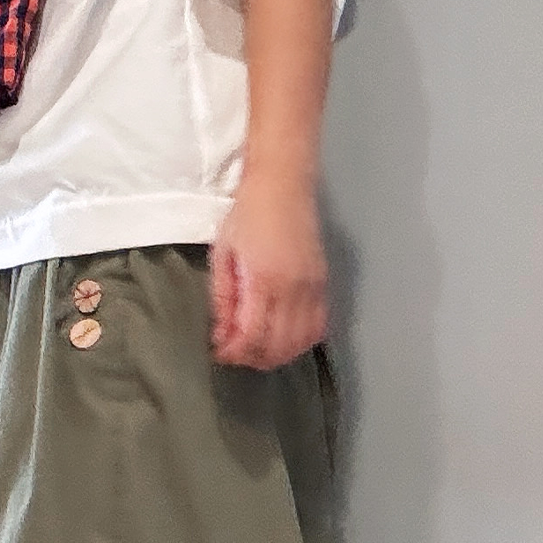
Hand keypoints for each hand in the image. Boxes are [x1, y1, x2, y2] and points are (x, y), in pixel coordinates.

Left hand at [208, 176, 328, 369]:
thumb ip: (223, 297)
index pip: (253, 336)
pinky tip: (282, 339)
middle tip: (234, 354)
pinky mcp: (324, 283)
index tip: (219, 352)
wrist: (284, 184)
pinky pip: (318, 327)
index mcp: (265, 280)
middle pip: (279, 346)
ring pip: (301, 342)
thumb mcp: (223, 254)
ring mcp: (314, 287)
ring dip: (277, 354)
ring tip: (255, 350)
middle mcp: (295, 289)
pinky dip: (300, 341)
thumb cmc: (246, 214)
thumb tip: (222, 334)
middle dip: (253, 357)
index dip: (235, 352)